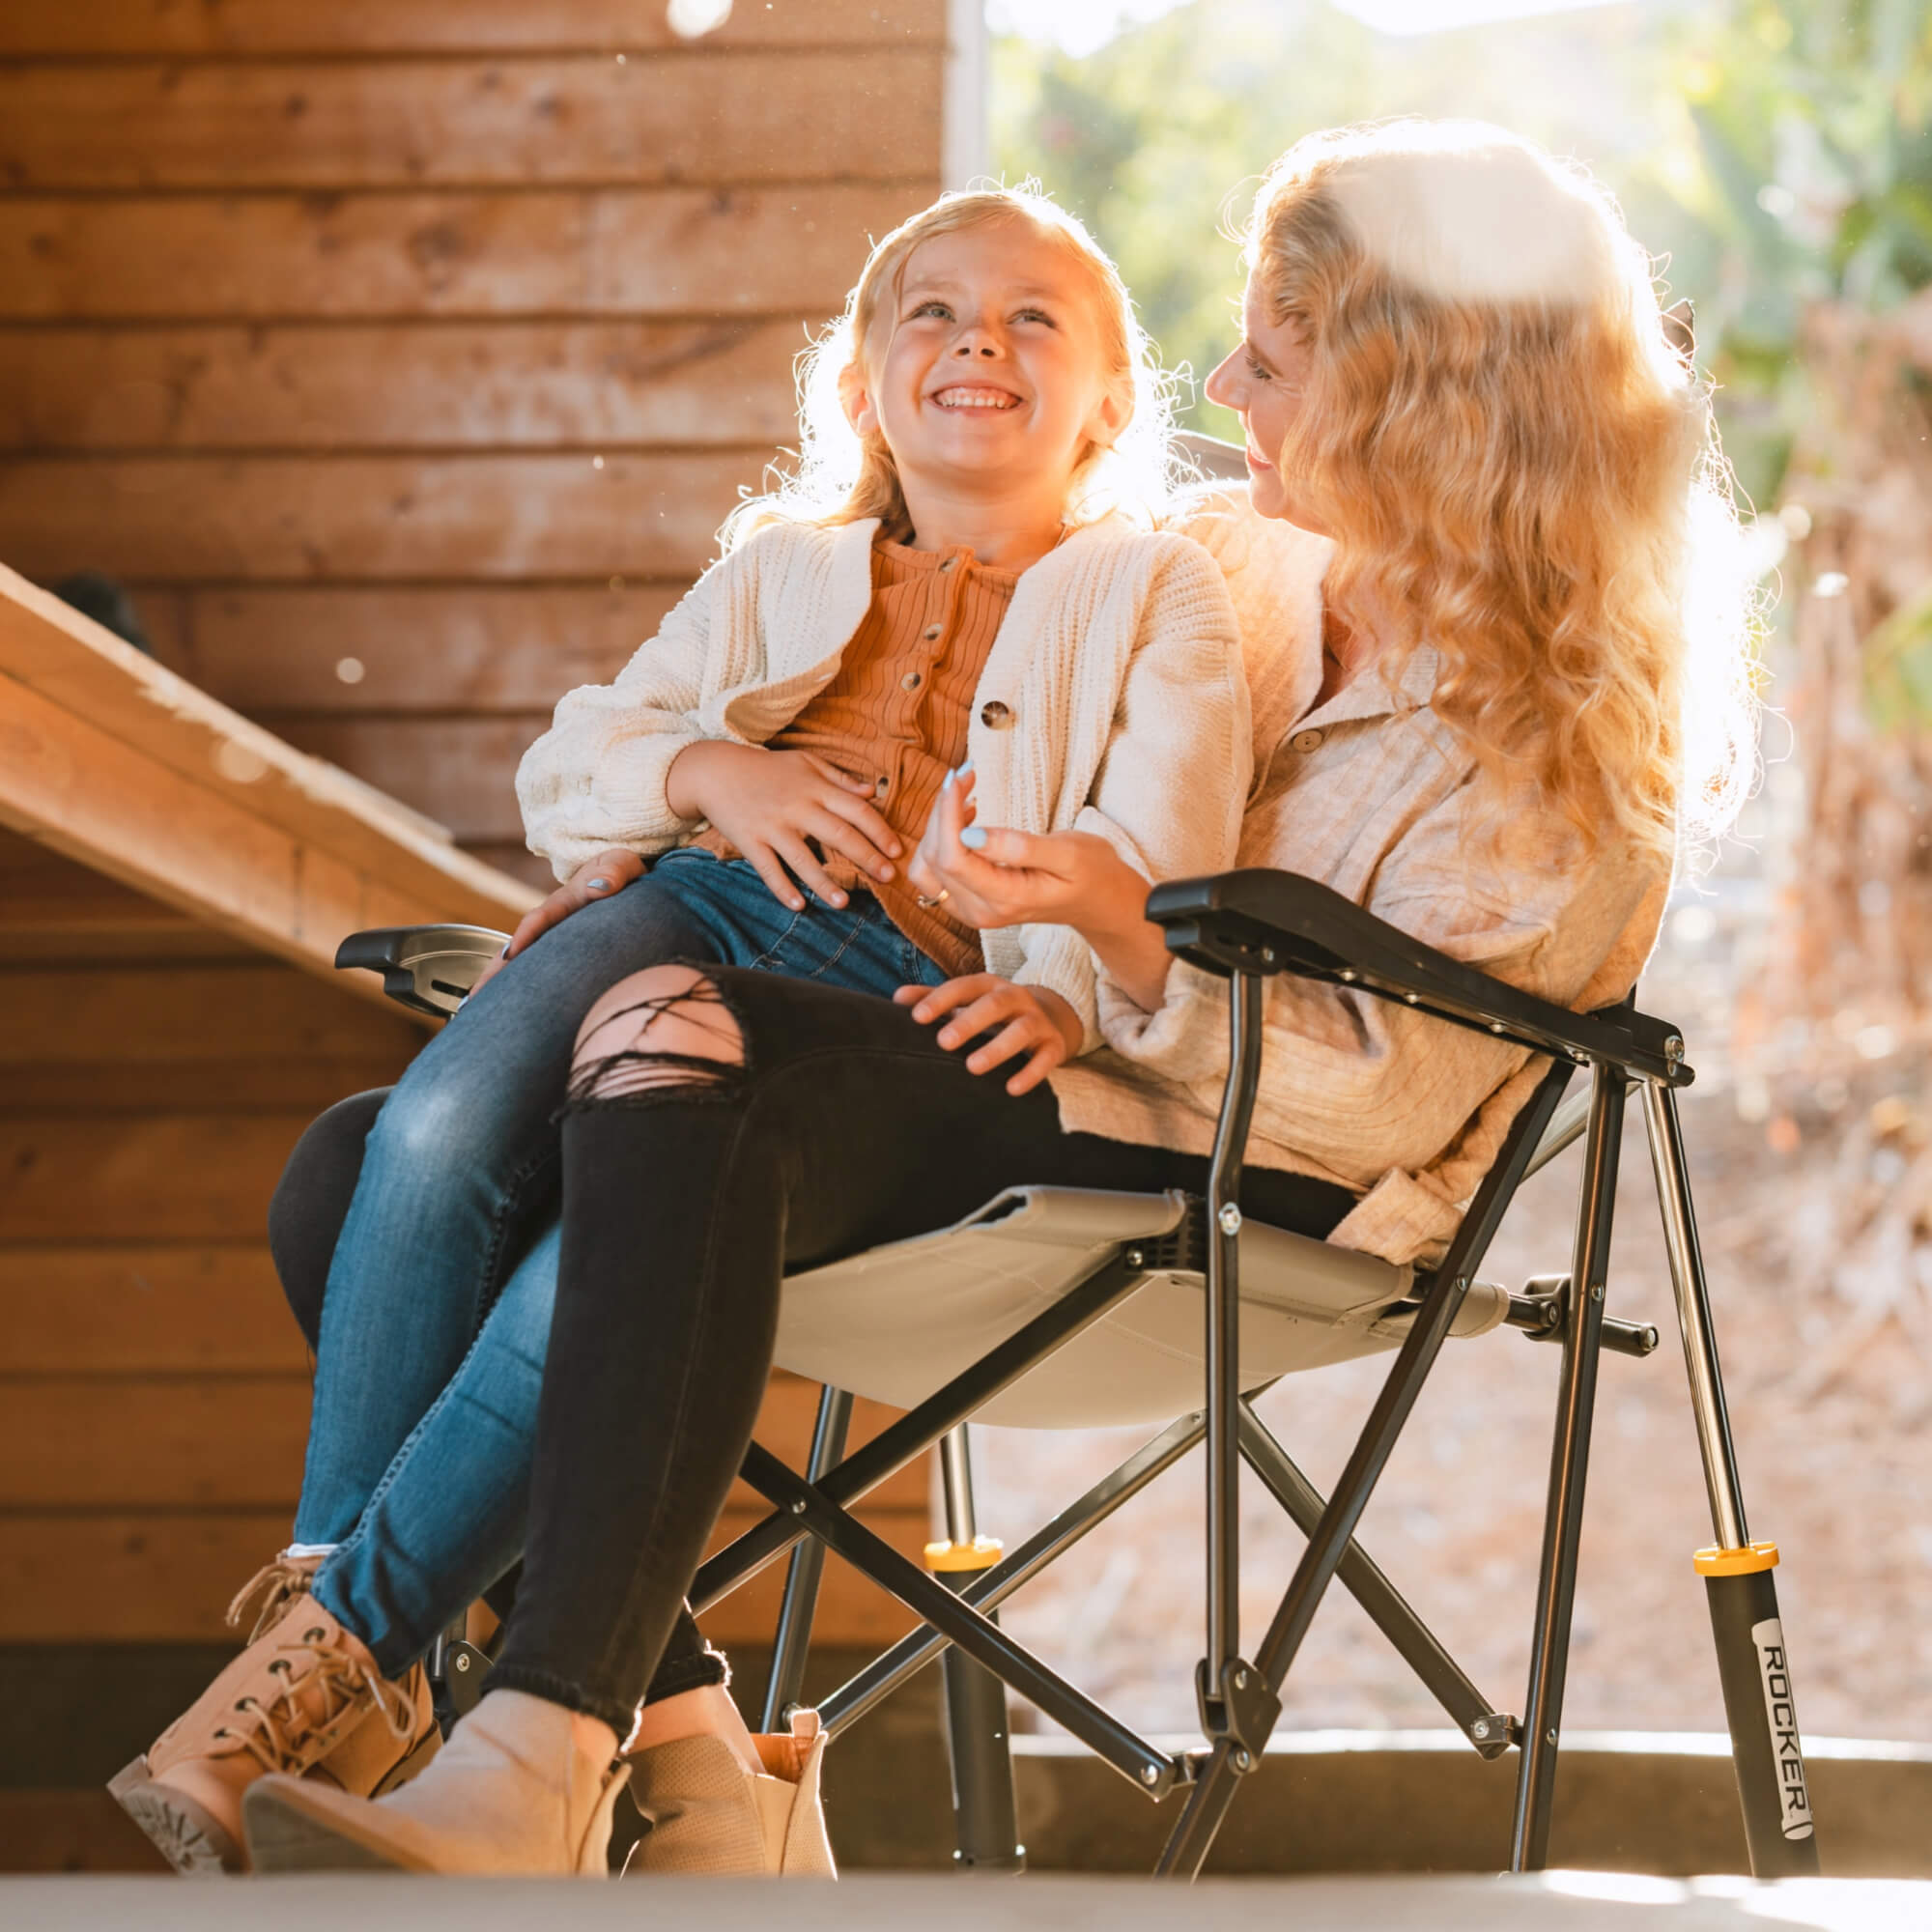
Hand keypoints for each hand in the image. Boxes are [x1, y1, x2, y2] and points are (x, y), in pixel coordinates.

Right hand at [470, 847, 644, 994]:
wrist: (618, 876)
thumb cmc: (620, 871)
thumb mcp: (619, 865)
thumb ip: (613, 872)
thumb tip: (601, 887)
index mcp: (564, 901)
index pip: (541, 919)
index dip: (526, 936)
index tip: (509, 955)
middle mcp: (549, 923)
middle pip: (517, 948)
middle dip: (495, 971)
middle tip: (474, 997)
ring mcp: (551, 939)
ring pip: (521, 964)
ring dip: (500, 985)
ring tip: (477, 1011)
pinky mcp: (559, 954)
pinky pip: (536, 973)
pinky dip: (521, 990)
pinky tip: (510, 1013)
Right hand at [666, 741, 901, 912]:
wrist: (716, 771)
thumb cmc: (766, 768)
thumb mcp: (805, 763)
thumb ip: (839, 778)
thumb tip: (871, 793)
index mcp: (815, 788)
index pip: (856, 810)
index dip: (879, 831)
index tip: (896, 850)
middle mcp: (797, 808)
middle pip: (838, 835)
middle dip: (865, 857)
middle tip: (887, 878)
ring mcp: (772, 827)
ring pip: (803, 859)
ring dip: (825, 882)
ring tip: (844, 903)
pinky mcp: (750, 842)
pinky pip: (769, 869)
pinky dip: (782, 888)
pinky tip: (799, 905)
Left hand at [894, 974, 1081, 1094]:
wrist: (1048, 1017)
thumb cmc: (993, 1013)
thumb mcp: (966, 1002)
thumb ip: (934, 999)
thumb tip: (897, 997)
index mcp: (989, 985)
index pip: (963, 987)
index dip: (941, 1000)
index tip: (917, 1017)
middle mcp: (1015, 998)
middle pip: (994, 1004)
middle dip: (969, 1022)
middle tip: (943, 1041)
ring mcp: (1037, 1021)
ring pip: (1021, 1030)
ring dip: (998, 1048)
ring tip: (973, 1067)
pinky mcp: (1054, 1045)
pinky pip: (1046, 1058)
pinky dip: (1031, 1073)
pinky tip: (1011, 1089)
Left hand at [906, 767, 1174, 1011]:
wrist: (1099, 903)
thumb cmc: (1090, 873)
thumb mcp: (1067, 854)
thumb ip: (1019, 846)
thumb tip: (969, 834)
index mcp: (1005, 900)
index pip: (953, 858)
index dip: (946, 814)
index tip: (959, 777)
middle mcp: (981, 912)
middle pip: (934, 859)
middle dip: (942, 811)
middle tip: (966, 774)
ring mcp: (971, 911)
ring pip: (926, 868)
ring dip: (937, 826)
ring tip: (965, 795)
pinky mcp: (968, 903)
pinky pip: (935, 873)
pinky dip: (940, 841)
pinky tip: (964, 818)